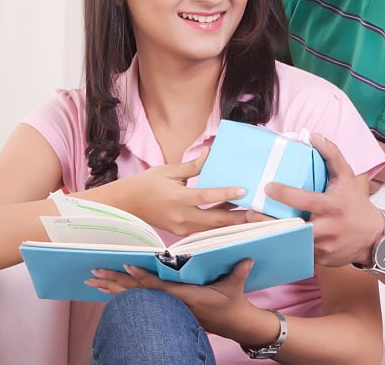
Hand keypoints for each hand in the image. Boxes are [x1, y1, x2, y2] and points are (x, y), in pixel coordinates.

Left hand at [86, 261, 279, 345]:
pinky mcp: (166, 311)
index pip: (159, 287)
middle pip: (138, 293)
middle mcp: (173, 305)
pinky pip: (140, 302)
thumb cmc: (233, 304)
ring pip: (135, 299)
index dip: (143, 277)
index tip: (127, 266)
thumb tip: (247, 257)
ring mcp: (167, 310)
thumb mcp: (235, 286)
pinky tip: (108, 290)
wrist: (234, 325)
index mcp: (187, 297)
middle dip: (116, 282)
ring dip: (113, 289)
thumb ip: (238, 271)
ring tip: (93, 281)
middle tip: (94, 273)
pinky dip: (122, 296)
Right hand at [93, 148, 247, 235]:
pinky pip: (205, 230)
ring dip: (232, 222)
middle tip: (258, 212)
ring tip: (251, 216)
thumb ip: (192, 166)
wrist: (126, 206)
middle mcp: (181, 217)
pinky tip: (233, 217)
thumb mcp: (168, 171)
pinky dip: (219, 225)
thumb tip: (211, 152)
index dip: (226, 193)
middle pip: (216, 220)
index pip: (206, 197)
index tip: (244, 190)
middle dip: (238, 217)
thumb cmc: (146, 184)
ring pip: (213, 228)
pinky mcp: (182, 232)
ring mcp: (181, 228)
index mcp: (178, 199)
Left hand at [265, 132, 384, 266]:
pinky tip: (275, 239)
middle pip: (293, 228)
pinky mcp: (320, 260)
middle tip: (251, 213)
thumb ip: (331, 155)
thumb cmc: (356, 203)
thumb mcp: (347, 177)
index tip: (268, 187)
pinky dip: (287, 246)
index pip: (305, 200)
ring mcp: (324, 247)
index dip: (284, 194)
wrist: (374, 238)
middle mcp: (328, 228)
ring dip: (274, 235)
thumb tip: (313, 135)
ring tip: (256, 225)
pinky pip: (299, 253)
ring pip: (292, 243)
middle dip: (269, 222)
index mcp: (332, 206)